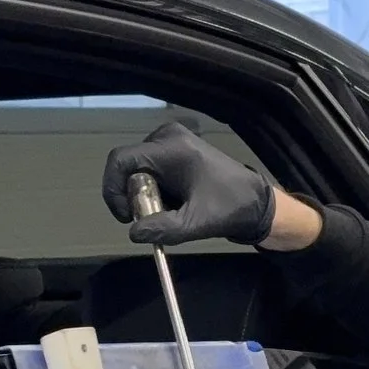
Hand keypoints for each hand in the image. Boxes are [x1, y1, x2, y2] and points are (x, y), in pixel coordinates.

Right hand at [100, 119, 276, 247]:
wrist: (254, 201)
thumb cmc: (229, 208)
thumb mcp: (195, 224)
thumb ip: (163, 228)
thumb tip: (133, 232)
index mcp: (171, 148)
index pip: (120, 160)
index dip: (114, 190)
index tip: (128, 216)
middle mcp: (166, 136)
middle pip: (128, 168)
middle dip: (135, 197)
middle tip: (155, 217)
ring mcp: (170, 139)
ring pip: (137, 170)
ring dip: (145, 195)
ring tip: (171, 210)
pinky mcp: (173, 148)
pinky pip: (148, 169)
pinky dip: (154, 189)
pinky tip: (175, 201)